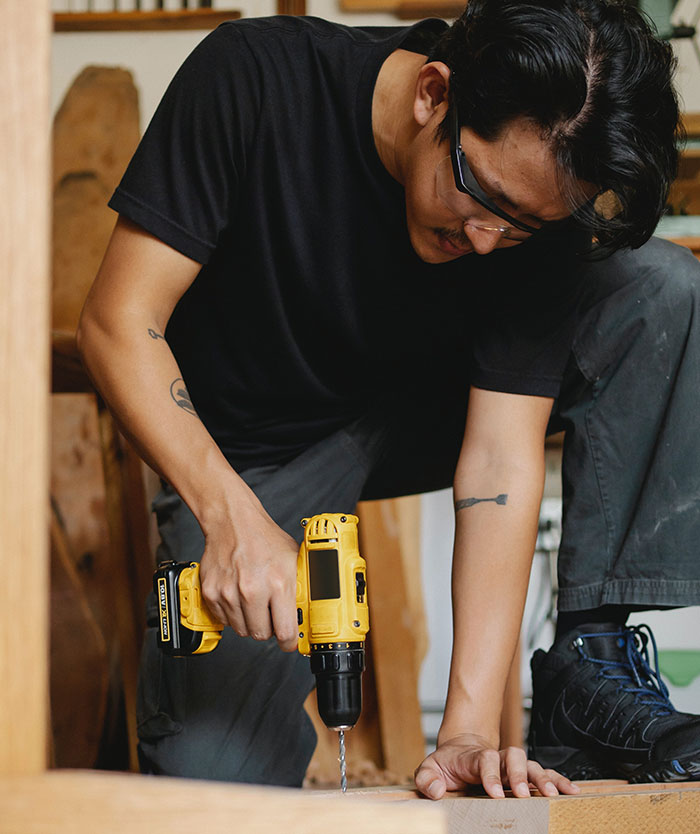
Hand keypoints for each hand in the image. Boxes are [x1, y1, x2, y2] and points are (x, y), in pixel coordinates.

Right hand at [198, 505, 299, 651]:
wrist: (232, 521)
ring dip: (250, 621)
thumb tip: (312, 609)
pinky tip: (239, 596)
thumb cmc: (264, 538)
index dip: (289, 642)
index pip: (285, 631)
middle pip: (261, 635)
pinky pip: (224, 620)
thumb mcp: (294, 558)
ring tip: (254, 601)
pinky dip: (232, 614)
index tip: (289, 642)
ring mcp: (229, 593)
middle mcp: (253, 590)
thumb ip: (302, 585)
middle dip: (268, 629)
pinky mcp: (211, 593)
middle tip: (270, 615)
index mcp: (278, 583)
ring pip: (242, 630)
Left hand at [414, 733, 579, 799]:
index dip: (490, 774)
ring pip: (532, 765)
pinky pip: (543, 774)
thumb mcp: (428, 770)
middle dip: (520, 774)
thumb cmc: (446, 765)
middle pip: (514, 757)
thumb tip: (438, 791)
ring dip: (543, 778)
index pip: (485, 759)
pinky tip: (570, 790)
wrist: (460, 752)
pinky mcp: (522, 775)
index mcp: (474, 757)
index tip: (495, 792)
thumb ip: (427, 779)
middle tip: (524, 793)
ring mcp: (511, 766)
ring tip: (553, 794)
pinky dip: (557, 780)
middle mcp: (497, 758)